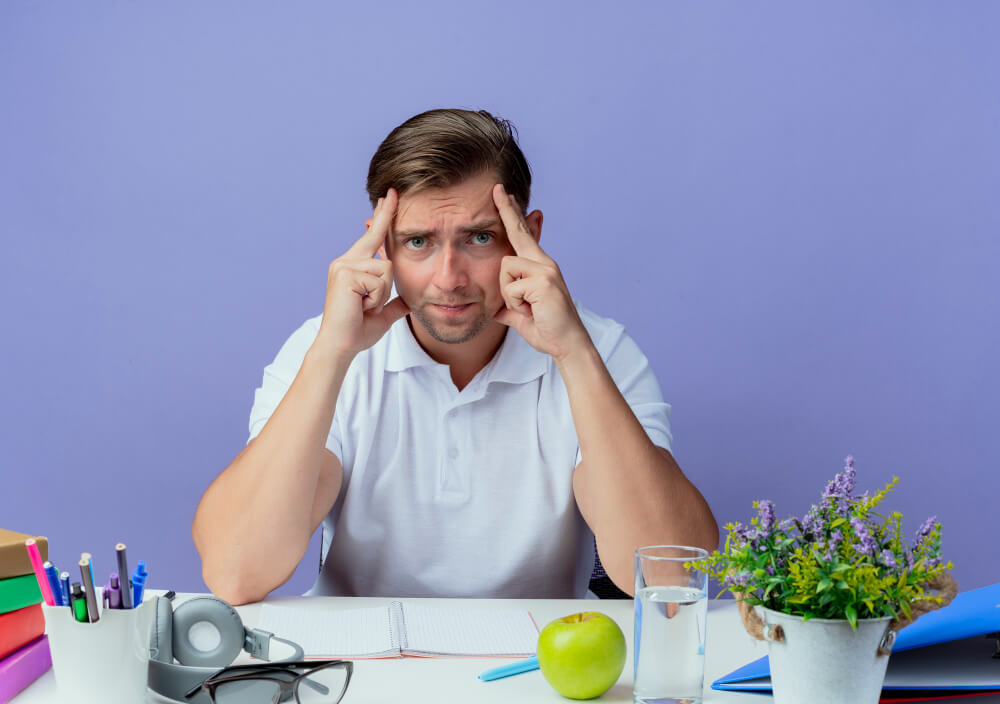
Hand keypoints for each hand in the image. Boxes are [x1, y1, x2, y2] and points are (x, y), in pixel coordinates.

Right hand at [315, 189, 409, 358]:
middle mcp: (346, 261)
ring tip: (364, 307)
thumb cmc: (357, 331)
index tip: (390, 196)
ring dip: (381, 295)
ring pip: (386, 270)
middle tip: (376, 274)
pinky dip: (376, 299)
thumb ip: (395, 304)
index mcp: (353, 266)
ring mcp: (344, 265)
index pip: (373, 236)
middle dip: (382, 272)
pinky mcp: (345, 273)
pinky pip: (380, 280)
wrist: (341, 345)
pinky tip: (360, 307)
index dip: (383, 216)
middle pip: (383, 253)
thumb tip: (409, 302)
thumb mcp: (382, 314)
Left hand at [492, 184, 590, 361]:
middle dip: (506, 210)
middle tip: (496, 187)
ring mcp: (546, 270)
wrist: (566, 344)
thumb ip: (508, 306)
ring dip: (508, 294)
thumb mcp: (521, 315)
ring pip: (505, 268)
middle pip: (518, 232)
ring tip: (527, 308)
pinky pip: (511, 288)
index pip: (523, 236)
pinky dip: (516, 305)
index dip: (513, 216)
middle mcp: (545, 263)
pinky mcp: (544, 282)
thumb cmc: (547, 329)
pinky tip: (532, 311)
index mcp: (539, 267)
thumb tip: (493, 309)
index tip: (504, 195)